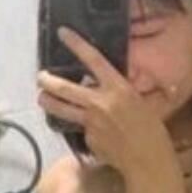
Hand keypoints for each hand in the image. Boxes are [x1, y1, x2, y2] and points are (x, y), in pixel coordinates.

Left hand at [37, 28, 172, 176]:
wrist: (148, 160)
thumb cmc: (151, 129)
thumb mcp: (140, 102)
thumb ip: (119, 93)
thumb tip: (104, 89)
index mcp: (118, 88)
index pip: (93, 60)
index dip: (76, 44)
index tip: (62, 32)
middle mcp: (100, 102)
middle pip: (64, 88)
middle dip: (48, 80)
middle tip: (40, 76)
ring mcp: (90, 122)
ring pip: (60, 109)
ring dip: (47, 102)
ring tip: (41, 98)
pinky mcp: (87, 138)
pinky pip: (81, 130)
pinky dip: (83, 129)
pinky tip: (94, 134)